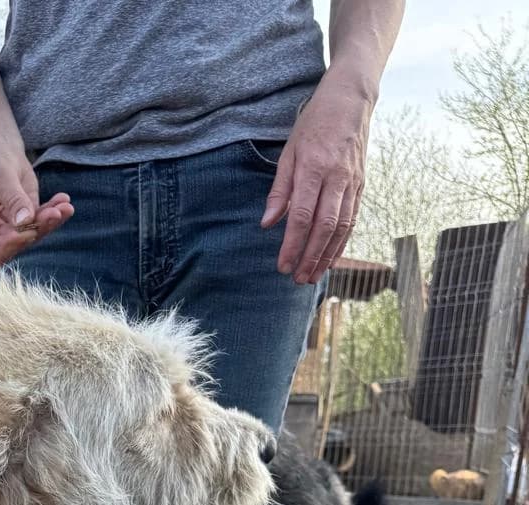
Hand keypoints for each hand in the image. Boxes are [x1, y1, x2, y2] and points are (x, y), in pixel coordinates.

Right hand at [0, 136, 72, 268]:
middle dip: (38, 230)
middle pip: (17, 245)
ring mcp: (9, 228)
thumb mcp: (0, 175)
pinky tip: (64, 202)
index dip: (10, 247)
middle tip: (56, 211)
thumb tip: (25, 222)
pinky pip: (41, 222)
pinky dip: (54, 213)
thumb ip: (13, 199)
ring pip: (33, 235)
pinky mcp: (25, 219)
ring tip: (64, 205)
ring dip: (50, 222)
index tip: (28, 230)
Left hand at [262, 71, 373, 284]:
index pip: (303, 215)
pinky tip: (331, 257)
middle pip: (325, 227)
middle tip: (297, 279)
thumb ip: (280, 189)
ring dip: (327, 255)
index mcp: (315, 168)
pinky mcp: (361, 184)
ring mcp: (353, 181)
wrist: (352, 99)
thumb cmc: (315, 123)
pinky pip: (352, 218)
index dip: (293, 244)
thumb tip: (268, 223)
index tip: (282, 265)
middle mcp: (337, 177)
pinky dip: (342, 242)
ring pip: (342, 227)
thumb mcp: (290, 150)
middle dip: (310, 256)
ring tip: (313, 276)